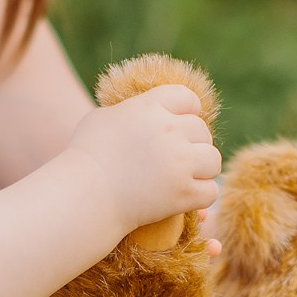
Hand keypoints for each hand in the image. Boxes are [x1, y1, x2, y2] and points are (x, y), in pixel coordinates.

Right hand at [63, 85, 220, 234]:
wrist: (82, 197)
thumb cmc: (85, 158)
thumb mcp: (101, 119)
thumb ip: (129, 110)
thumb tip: (145, 110)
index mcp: (149, 107)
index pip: (188, 98)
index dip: (188, 112)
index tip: (182, 126)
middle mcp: (168, 130)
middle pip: (202, 131)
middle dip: (193, 144)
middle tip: (179, 159)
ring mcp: (179, 162)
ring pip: (213, 159)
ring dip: (203, 169)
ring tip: (186, 177)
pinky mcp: (183, 193)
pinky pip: (211, 191)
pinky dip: (201, 197)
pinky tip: (187, 198)